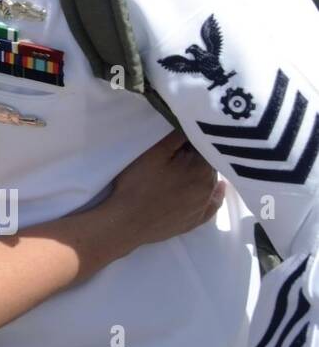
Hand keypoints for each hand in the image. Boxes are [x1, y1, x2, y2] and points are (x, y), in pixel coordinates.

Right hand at [103, 131, 225, 252]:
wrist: (127, 221)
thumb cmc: (138, 183)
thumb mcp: (153, 152)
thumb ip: (176, 136)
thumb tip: (193, 124)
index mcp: (201, 168)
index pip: (206, 146)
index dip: (194, 139)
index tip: (181, 138)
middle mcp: (209, 186)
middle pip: (210, 163)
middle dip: (199, 155)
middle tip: (180, 152)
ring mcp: (204, 205)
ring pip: (211, 182)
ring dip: (204, 172)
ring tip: (188, 168)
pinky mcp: (196, 220)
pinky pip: (213, 205)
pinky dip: (216, 195)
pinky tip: (218, 189)